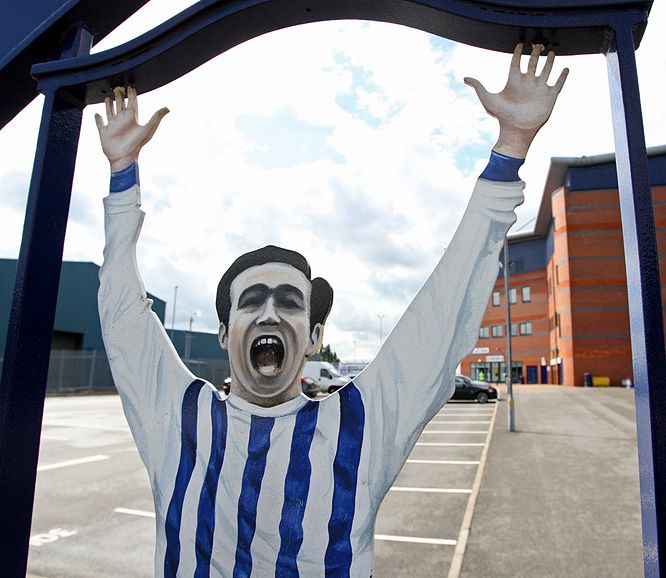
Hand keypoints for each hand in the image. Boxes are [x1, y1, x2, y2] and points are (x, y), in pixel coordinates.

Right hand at [95, 86, 168, 172]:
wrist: (124, 157)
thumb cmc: (136, 144)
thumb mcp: (148, 129)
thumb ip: (156, 118)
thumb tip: (167, 108)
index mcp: (132, 118)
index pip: (132, 103)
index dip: (131, 95)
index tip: (131, 87)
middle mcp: (122, 121)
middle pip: (120, 105)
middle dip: (119, 96)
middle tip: (118, 87)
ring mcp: (113, 126)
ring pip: (110, 111)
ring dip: (109, 105)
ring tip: (107, 97)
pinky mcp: (104, 132)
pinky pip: (100, 123)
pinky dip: (97, 119)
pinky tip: (96, 114)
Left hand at [464, 43, 567, 157]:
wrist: (516, 129)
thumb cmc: (501, 116)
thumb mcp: (488, 98)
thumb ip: (478, 87)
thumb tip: (465, 78)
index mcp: (514, 82)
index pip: (516, 63)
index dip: (517, 54)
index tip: (519, 44)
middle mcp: (527, 83)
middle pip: (532, 63)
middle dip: (535, 53)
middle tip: (538, 44)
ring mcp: (539, 89)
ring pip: (546, 70)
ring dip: (549, 62)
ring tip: (552, 52)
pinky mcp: (550, 96)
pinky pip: (558, 83)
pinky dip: (562, 76)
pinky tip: (565, 68)